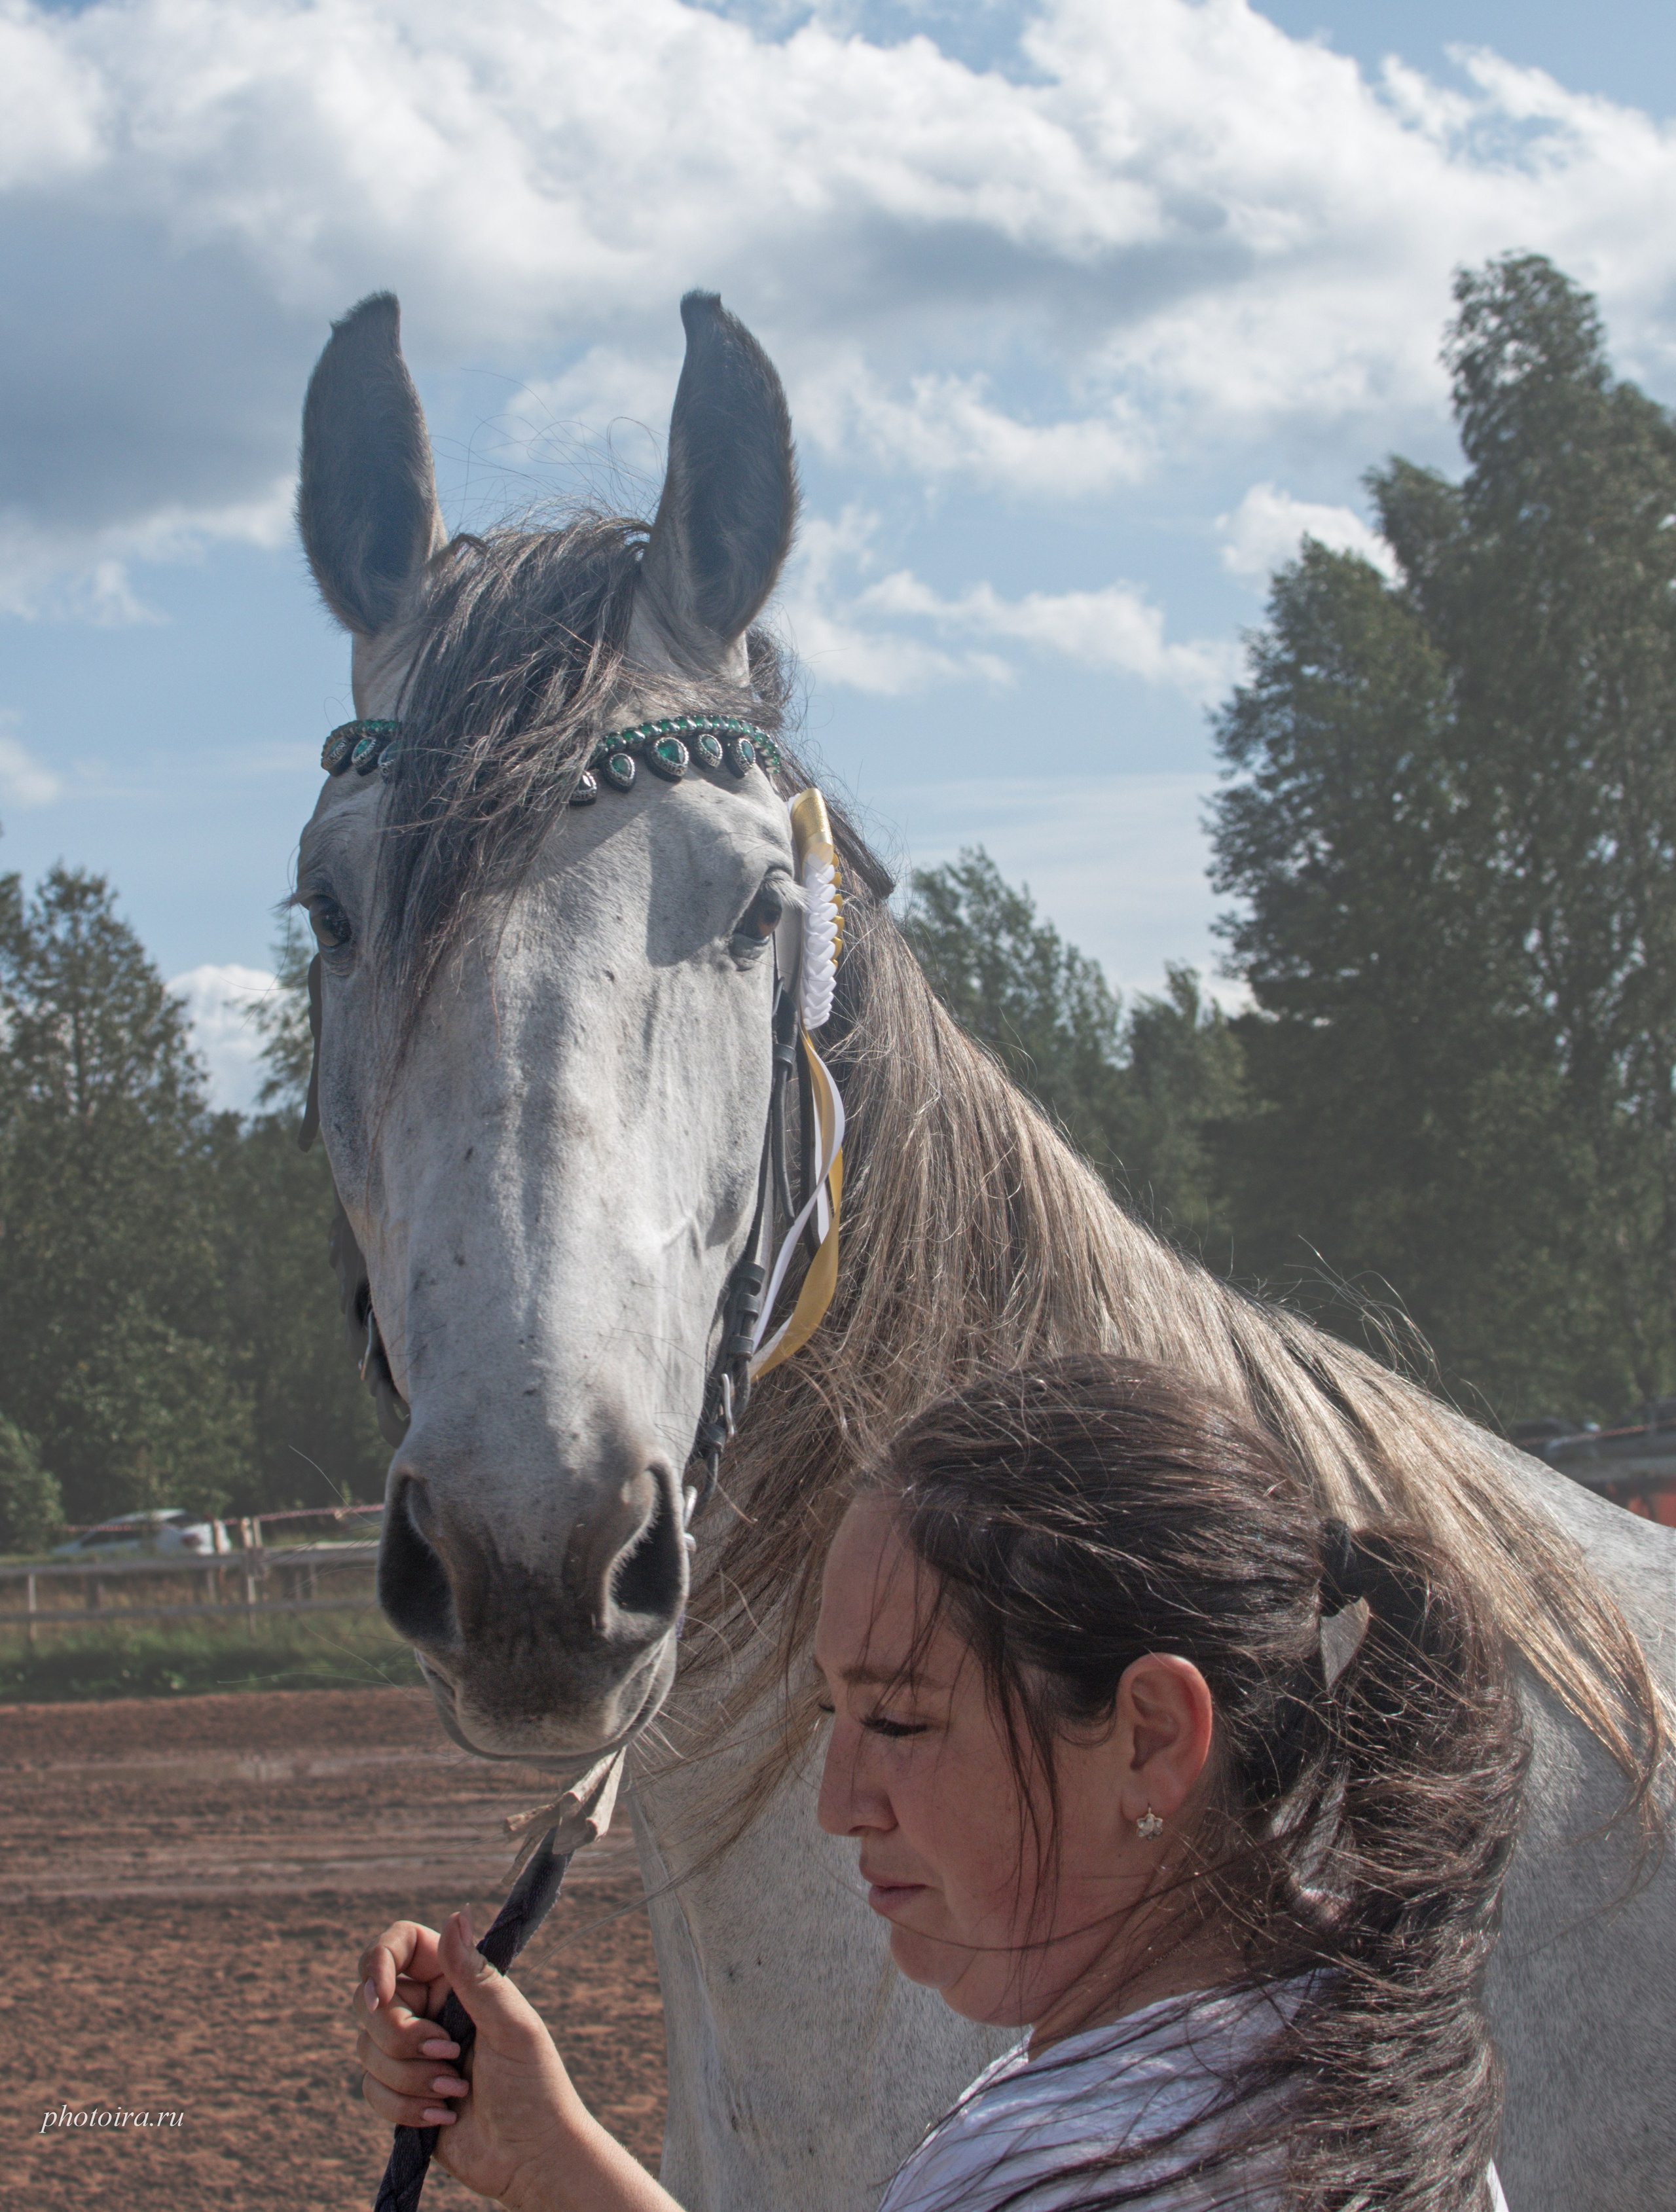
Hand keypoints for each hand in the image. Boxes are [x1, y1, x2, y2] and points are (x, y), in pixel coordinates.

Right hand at [353, 1910, 679, 2211]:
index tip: (382, 1996)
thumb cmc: (534, 2086)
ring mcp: (410, 2051)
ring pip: (368, 2049)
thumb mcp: (511, 2026)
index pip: (397, 1946)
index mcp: (454, 1980)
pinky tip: (443, 2115)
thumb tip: (457, 1914)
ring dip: (410, 2077)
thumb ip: (476, 1975)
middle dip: (400, 2037)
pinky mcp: (400, 2091)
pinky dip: (405, 2106)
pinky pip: (371, 2090)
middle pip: (370, 2002)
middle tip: (446, 2054)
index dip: (378, 1964)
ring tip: (456, 2090)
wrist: (530, 2157)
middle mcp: (427, 2009)